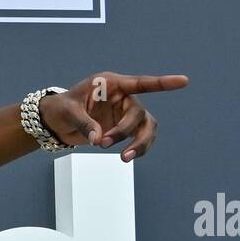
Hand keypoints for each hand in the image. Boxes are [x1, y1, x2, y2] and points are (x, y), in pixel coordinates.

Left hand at [38, 72, 188, 161]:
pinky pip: (140, 138)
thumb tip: (98, 139)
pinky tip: (126, 157)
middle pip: (138, 114)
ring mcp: (124, 114)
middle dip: (125, 132)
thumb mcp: (68, 112)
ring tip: (123, 159)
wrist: (55, 121)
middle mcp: (122, 97)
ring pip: (145, 128)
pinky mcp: (123, 129)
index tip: (184, 81)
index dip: (162, 83)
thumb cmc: (61, 108)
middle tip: (102, 144)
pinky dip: (137, 149)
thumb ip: (84, 124)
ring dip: (139, 144)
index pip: (140, 83)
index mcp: (110, 84)